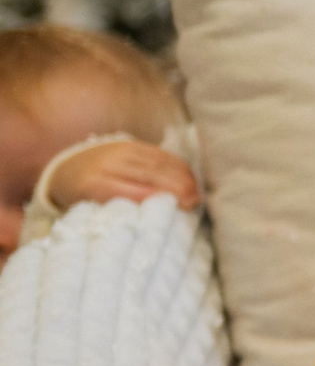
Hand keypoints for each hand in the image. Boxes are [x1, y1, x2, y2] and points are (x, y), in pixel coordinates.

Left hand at [48, 140, 199, 211]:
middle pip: (149, 173)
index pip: (131, 190)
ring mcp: (122, 150)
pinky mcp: (133, 144)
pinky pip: (161, 154)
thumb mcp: (91, 208)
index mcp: (93, 183)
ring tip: (196, 194)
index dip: (156, 198)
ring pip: (159, 163)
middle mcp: (109, 163)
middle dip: (176, 187)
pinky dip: (178, 167)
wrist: (68, 167)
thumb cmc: (82, 197)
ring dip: (182, 178)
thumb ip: (117, 211)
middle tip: (194, 203)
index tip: (178, 209)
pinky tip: (190, 179)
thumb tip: (151, 222)